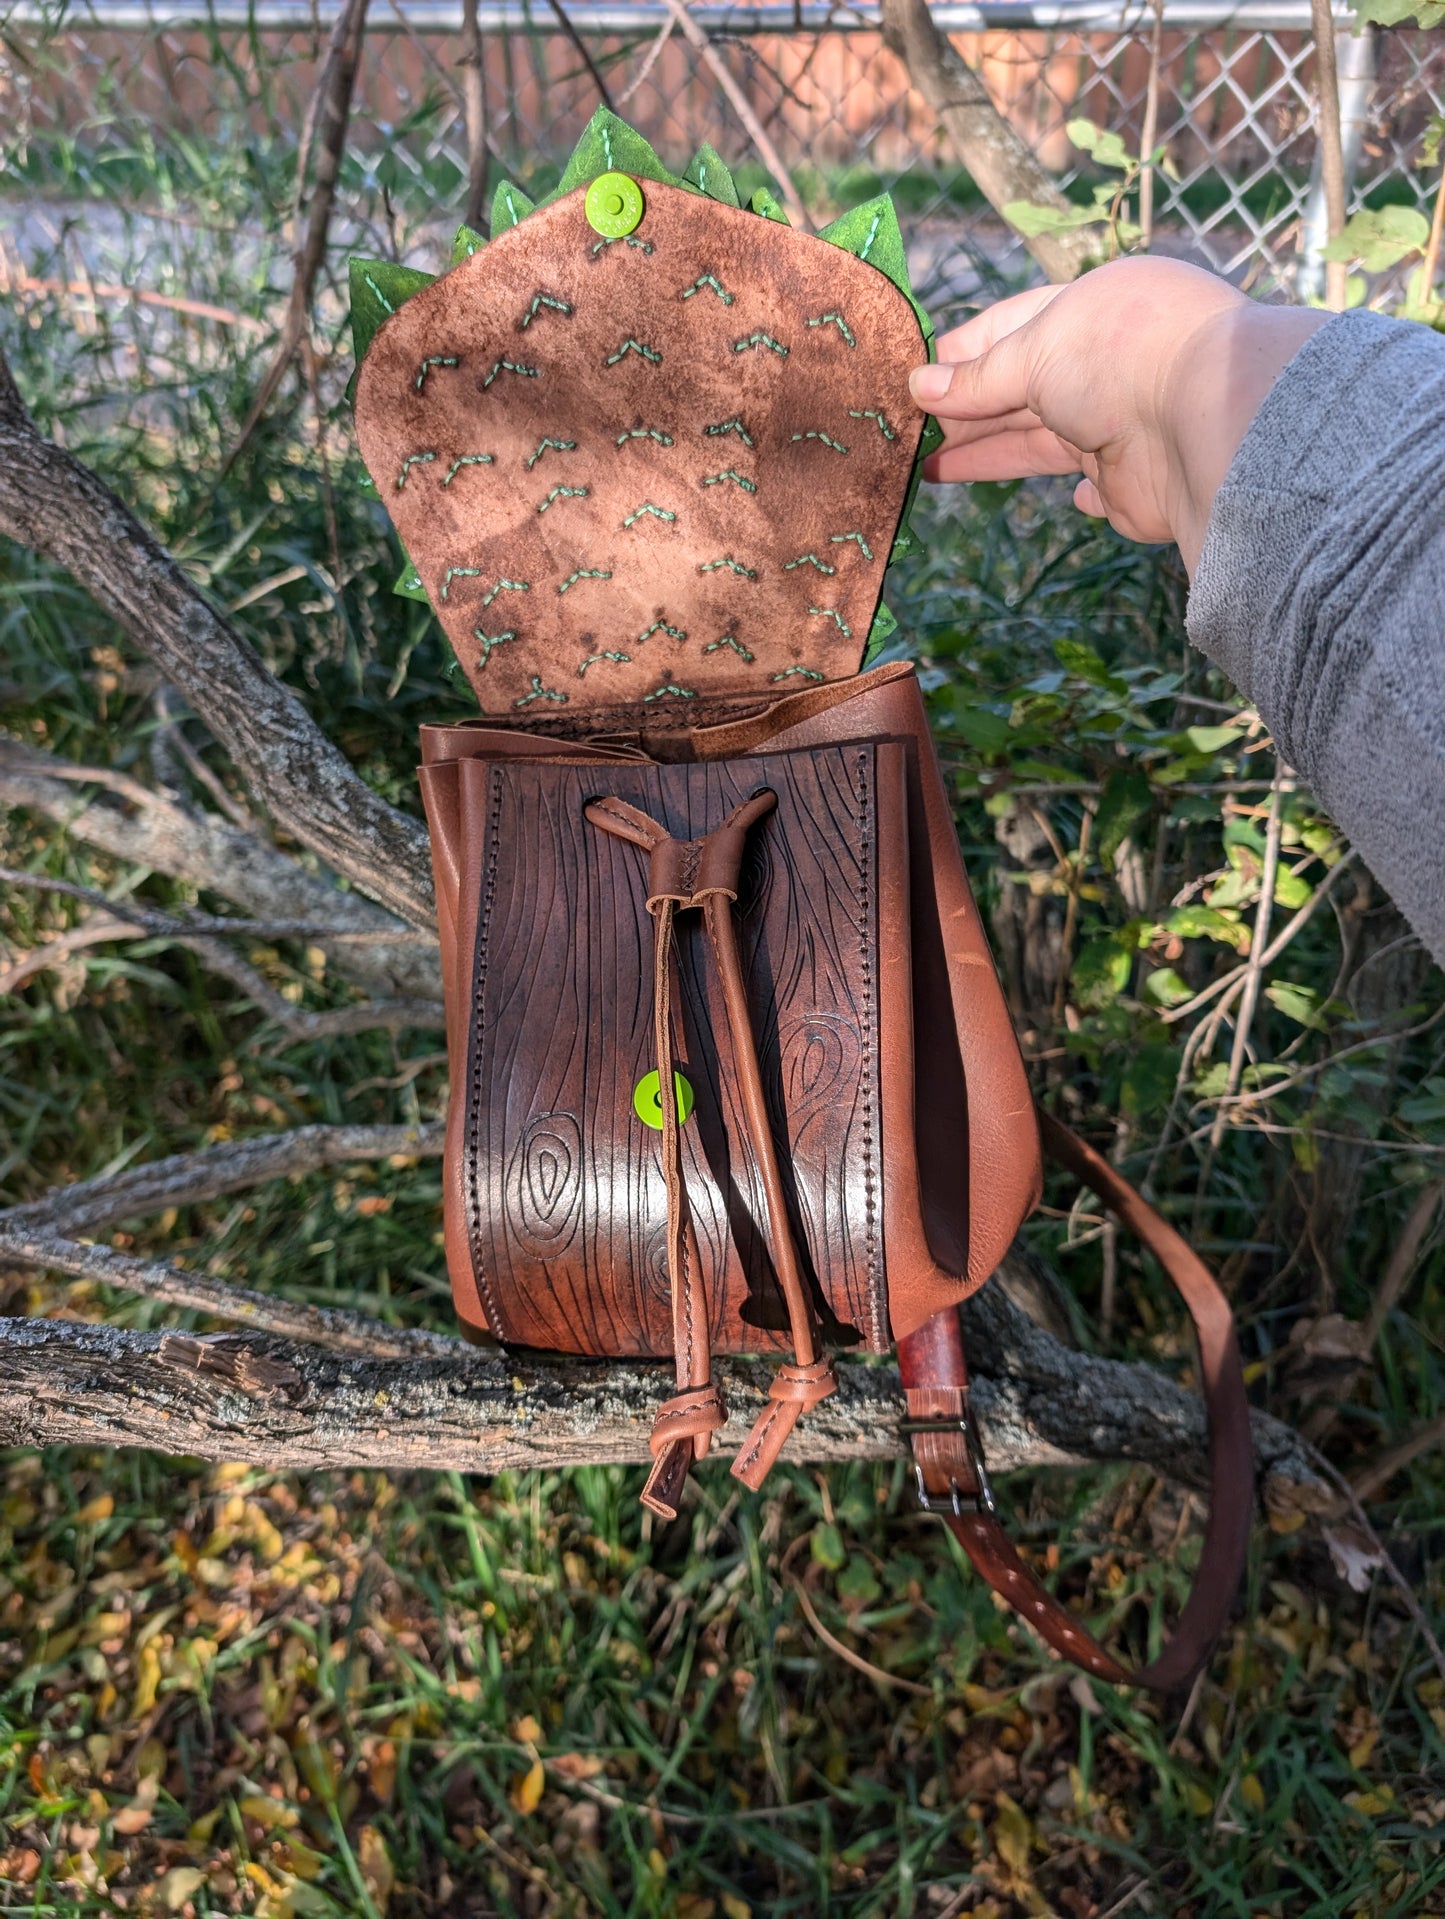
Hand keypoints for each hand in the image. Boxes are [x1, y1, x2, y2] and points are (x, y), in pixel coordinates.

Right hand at [908, 258, 1327, 572]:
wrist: (1208, 423)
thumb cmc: (1119, 357)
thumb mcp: (1034, 352)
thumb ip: (977, 378)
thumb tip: (918, 388)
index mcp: (1090, 309)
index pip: (1010, 328)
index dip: (958, 355)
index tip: (909, 380)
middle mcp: (1106, 363)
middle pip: (1018, 389)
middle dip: (962, 411)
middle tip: (902, 434)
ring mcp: (1121, 424)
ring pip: (1038, 441)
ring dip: (986, 454)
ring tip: (925, 471)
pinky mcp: (1133, 483)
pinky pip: (1095, 488)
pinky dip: (1079, 495)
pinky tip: (1067, 497)